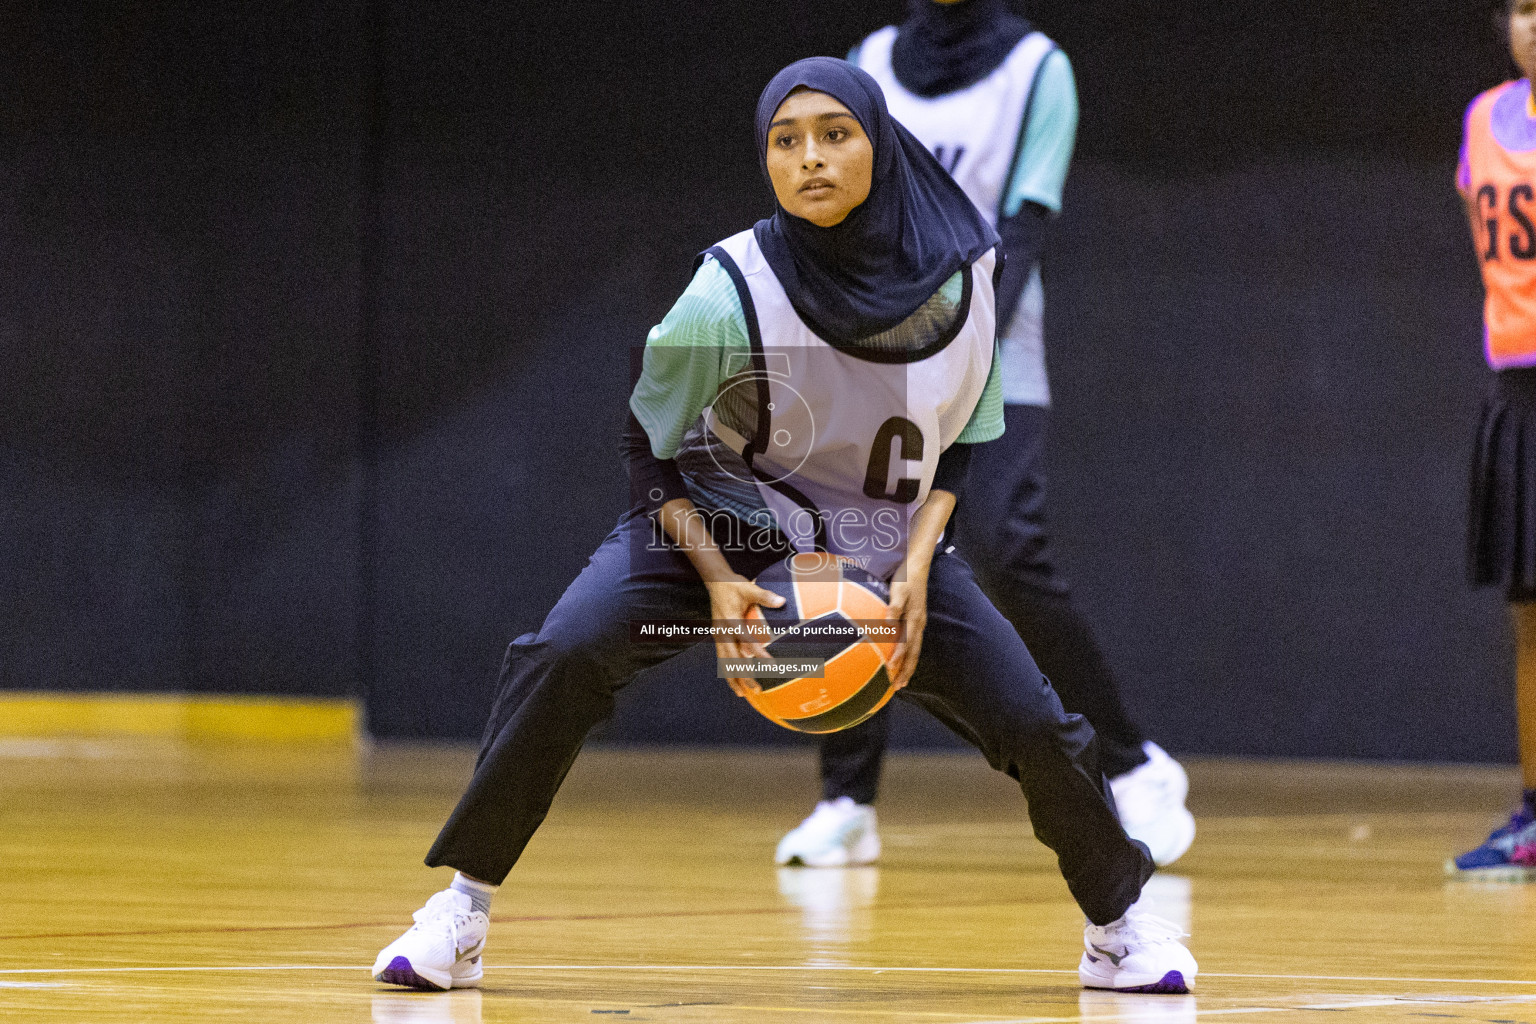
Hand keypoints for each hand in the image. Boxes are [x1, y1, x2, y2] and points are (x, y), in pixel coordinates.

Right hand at [705, 576, 784, 696]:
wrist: (715, 582)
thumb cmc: (733, 585)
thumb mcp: (749, 587)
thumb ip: (764, 596)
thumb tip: (782, 601)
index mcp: (731, 620)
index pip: (747, 640)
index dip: (759, 654)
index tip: (771, 665)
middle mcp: (722, 631)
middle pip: (732, 658)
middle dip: (743, 675)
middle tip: (757, 689)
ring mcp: (718, 635)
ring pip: (724, 662)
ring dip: (733, 678)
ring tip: (742, 695)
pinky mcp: (718, 637)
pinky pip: (722, 658)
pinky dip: (728, 671)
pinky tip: (735, 682)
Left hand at [885, 574, 927, 689]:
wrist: (917, 567)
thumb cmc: (905, 578)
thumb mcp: (898, 590)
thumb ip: (894, 608)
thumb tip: (888, 624)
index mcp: (914, 619)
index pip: (907, 643)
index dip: (899, 658)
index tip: (890, 670)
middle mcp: (918, 624)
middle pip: (913, 653)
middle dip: (906, 671)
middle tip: (897, 687)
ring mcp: (919, 624)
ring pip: (914, 650)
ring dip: (907, 667)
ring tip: (900, 681)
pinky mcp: (916, 621)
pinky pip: (913, 644)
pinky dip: (907, 656)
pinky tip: (901, 661)